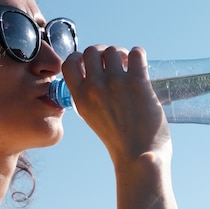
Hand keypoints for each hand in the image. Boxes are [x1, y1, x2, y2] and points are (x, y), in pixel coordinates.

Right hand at [61, 45, 170, 167]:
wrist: (137, 157)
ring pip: (113, 50)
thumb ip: (88, 97)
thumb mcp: (91, 117)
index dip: (79, 57)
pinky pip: (136, 53)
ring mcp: (116, 83)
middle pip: (92, 50)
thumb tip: (92, 75)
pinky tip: (141, 67)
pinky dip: (138, 55)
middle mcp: (95, 88)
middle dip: (103, 52)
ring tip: (129, 67)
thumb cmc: (118, 140)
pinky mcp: (138, 83)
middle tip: (114, 65)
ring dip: (121, 54)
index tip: (91, 62)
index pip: (68, 64)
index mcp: (80, 98)